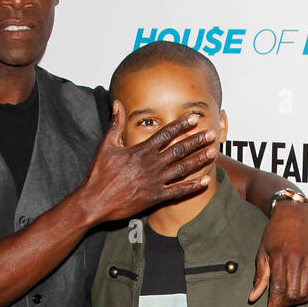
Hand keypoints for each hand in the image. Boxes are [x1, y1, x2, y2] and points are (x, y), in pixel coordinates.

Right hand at [81, 102, 216, 223]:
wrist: (94, 202)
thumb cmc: (98, 174)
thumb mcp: (105, 146)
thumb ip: (115, 125)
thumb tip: (117, 104)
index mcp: (140, 151)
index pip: (166, 134)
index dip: (181, 125)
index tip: (194, 118)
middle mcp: (151, 165)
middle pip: (179, 149)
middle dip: (197, 141)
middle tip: (212, 134)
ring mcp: (154, 182)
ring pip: (182, 168)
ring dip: (199, 159)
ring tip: (213, 152)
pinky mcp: (154, 198)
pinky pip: (178, 192)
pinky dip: (192, 187)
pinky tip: (204, 181)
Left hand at [249, 201, 307, 306]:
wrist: (294, 215)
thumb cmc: (274, 234)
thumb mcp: (262, 253)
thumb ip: (260, 277)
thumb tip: (253, 298)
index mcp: (280, 257)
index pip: (278, 287)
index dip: (275, 304)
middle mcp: (297, 260)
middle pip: (293, 292)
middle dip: (285, 304)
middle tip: (278, 304)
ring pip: (305, 291)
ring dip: (296, 301)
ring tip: (288, 300)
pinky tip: (300, 296)